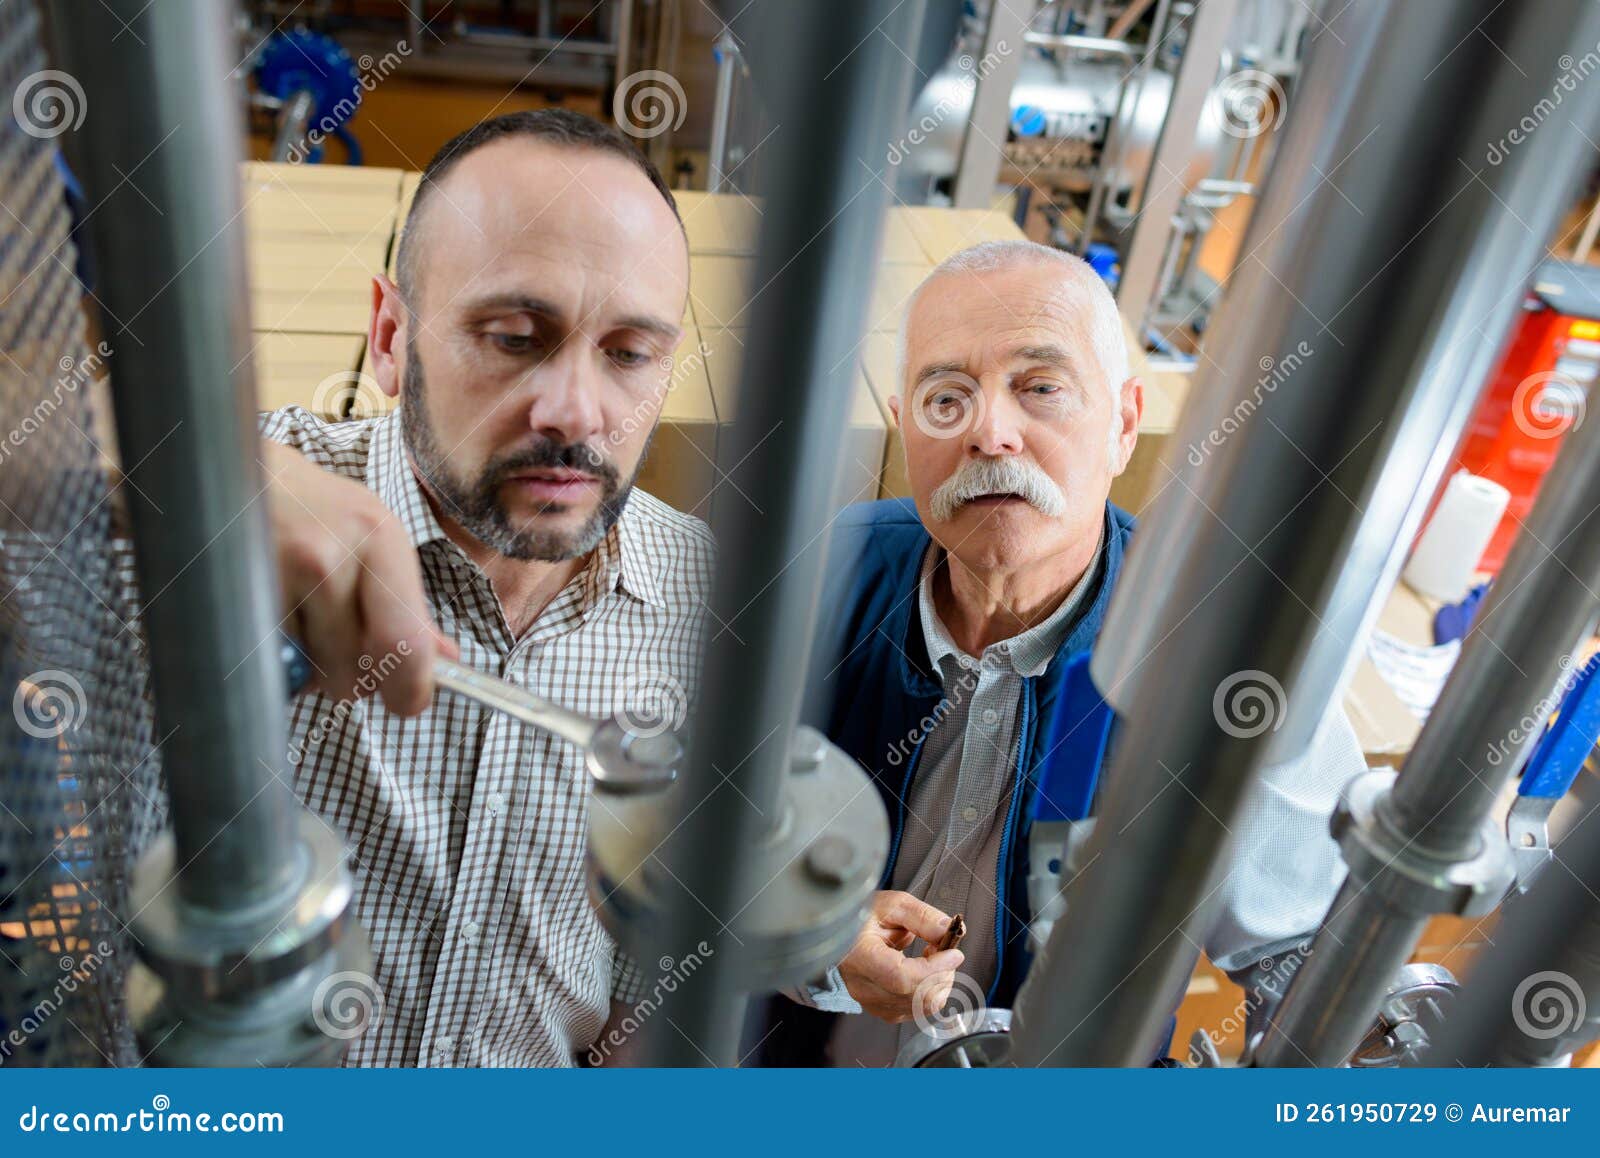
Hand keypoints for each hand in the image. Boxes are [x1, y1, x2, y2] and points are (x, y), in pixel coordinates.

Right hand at [263, 438, 452, 714]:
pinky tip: (277, 619)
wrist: (239, 470)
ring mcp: (275, 574)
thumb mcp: (377, 542)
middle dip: (354, 680)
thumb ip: (410, 607)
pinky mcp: (234, 594)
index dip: (411, 690)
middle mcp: (328, 556)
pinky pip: (270, 663)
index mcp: (379, 539)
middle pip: (353, 673)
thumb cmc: (319, 511)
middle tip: (345, 647)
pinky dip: (279, 659)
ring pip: (308, 675)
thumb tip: (444, 663)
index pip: (405, 642)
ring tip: (306, 621)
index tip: (408, 702)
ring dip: (312, 669)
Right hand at [837, 890, 964, 1023]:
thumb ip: (922, 917)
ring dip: (939, 982)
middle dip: (943, 973)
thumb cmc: (862, 917)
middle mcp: (864, 987)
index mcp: (860, 956)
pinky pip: (918, 1010)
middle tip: (942, 948)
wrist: (841, 933)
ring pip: (923, 1007)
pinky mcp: (882, 1010)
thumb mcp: (892, 904)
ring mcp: (872, 1003)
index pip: (902, 977)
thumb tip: (948, 931)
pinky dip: (931, 992)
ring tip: (932, 958)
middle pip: (917, 997)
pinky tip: (924, 972)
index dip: (935, 968)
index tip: (953, 953)